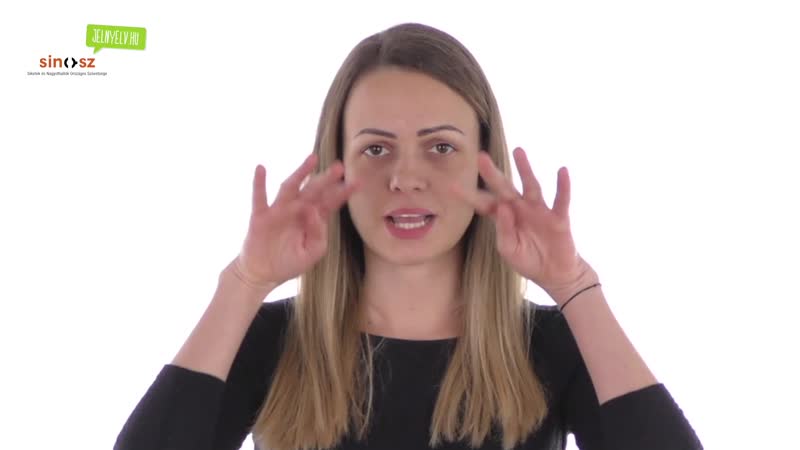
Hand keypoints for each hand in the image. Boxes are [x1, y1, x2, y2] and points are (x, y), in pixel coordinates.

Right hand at [233, 153, 360, 288]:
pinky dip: (259, 183)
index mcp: (313, 218)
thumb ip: (318, 234)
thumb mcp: (312, 253)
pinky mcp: (261, 216)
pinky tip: (261, 168)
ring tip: (312, 159)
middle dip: (326, 179)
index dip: (342, 193)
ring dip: (301, 172)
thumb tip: (314, 211)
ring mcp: (279, 210)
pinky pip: (260, 197)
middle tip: (339, 167)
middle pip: (314, 190)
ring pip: (291, 187)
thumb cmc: (289, 262)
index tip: (358, 183)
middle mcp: (297, 210)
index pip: (330, 202)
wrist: (263, 274)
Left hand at [450, 147, 596, 303]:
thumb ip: (503, 231)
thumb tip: (503, 208)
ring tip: (518, 151)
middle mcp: (519, 208)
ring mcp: (539, 210)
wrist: (552, 272)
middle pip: (504, 188)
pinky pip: (560, 199)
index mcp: (503, 217)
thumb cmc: (527, 259)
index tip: (451, 186)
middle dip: (492, 174)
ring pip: (531, 186)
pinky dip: (562, 186)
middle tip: (480, 157)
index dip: (469, 196)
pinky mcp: (558, 217)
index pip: (483, 203)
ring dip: (524, 169)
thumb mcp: (509, 250)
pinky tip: (562, 171)